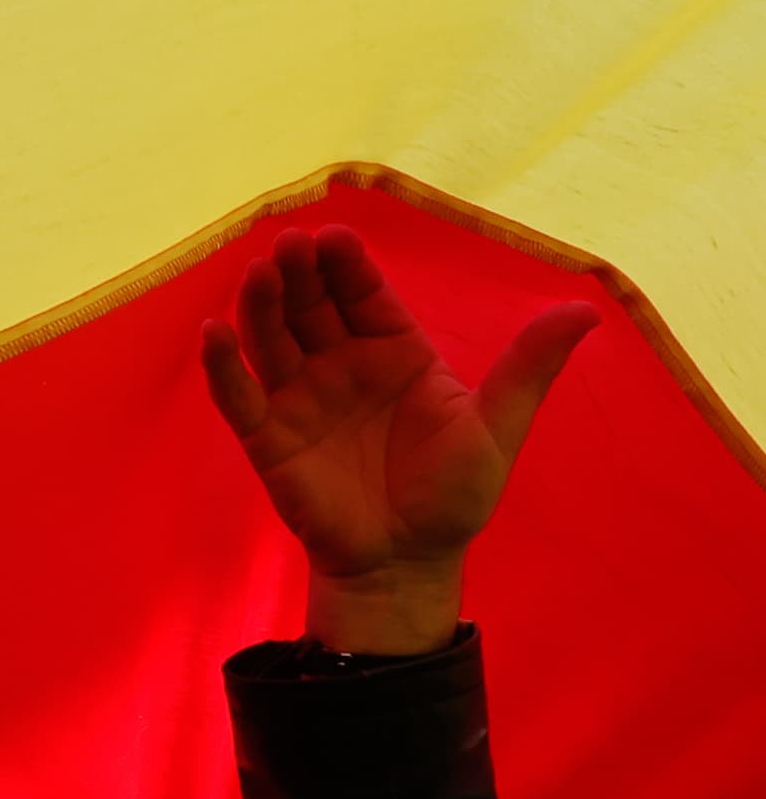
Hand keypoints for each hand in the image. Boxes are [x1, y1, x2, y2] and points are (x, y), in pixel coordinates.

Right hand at [199, 222, 597, 654]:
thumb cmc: (453, 494)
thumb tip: (586, 308)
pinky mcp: (267, 438)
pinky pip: (238, 396)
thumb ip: (528, 367)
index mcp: (396, 353)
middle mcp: (342, 365)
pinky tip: (213, 333)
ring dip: (259, 305)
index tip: (334, 236)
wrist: (408, 562)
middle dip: (299, 273)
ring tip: (256, 273)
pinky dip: (222, 366)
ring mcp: (300, 399)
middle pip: (312, 307)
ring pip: (271, 339)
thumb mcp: (497, 426)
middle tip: (289, 244)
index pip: (366, 295)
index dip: (348, 266)